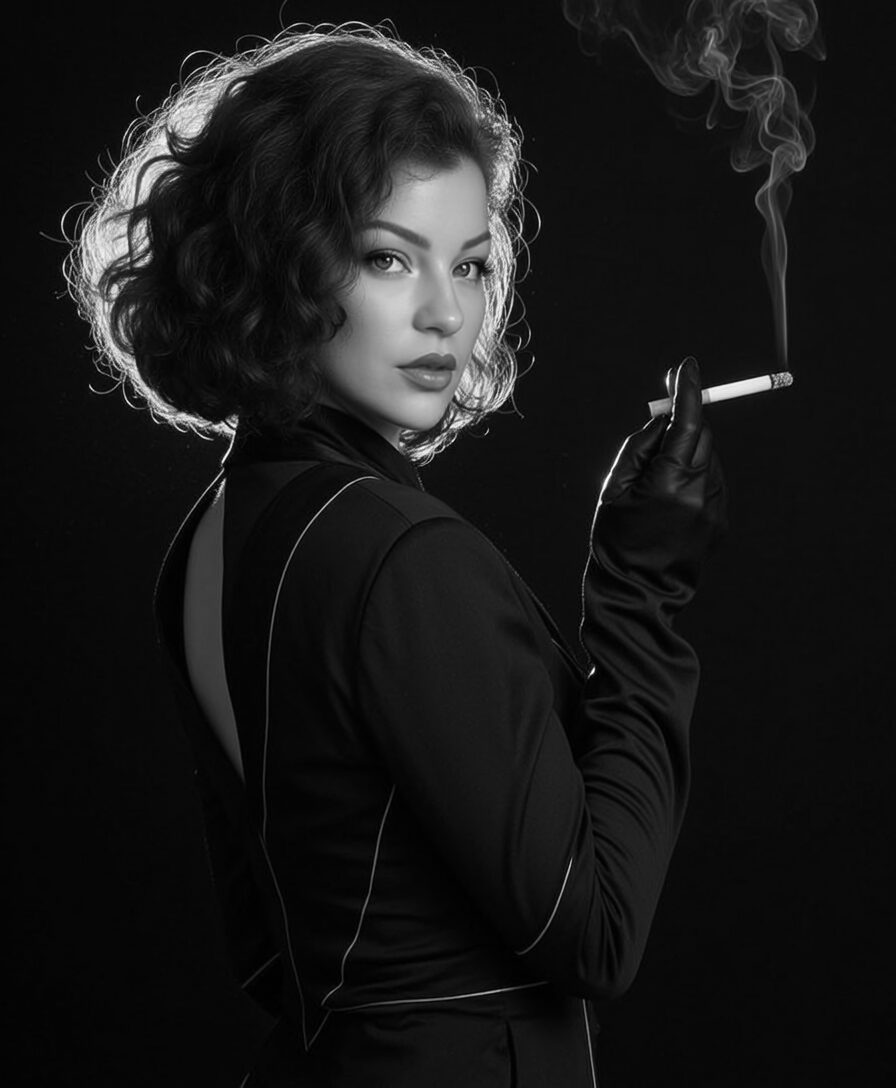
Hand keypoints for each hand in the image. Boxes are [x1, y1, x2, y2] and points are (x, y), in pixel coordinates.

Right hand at [590, 356, 726, 605]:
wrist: (638, 592)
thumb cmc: (615, 540)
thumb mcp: (613, 488)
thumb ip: (639, 447)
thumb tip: (663, 419)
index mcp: (670, 481)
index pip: (688, 420)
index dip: (688, 389)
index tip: (687, 366)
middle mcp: (701, 490)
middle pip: (701, 434)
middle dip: (682, 422)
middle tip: (656, 426)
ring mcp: (715, 507)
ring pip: (707, 457)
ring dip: (686, 454)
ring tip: (655, 486)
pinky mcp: (721, 520)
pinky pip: (711, 481)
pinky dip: (693, 477)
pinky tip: (670, 503)